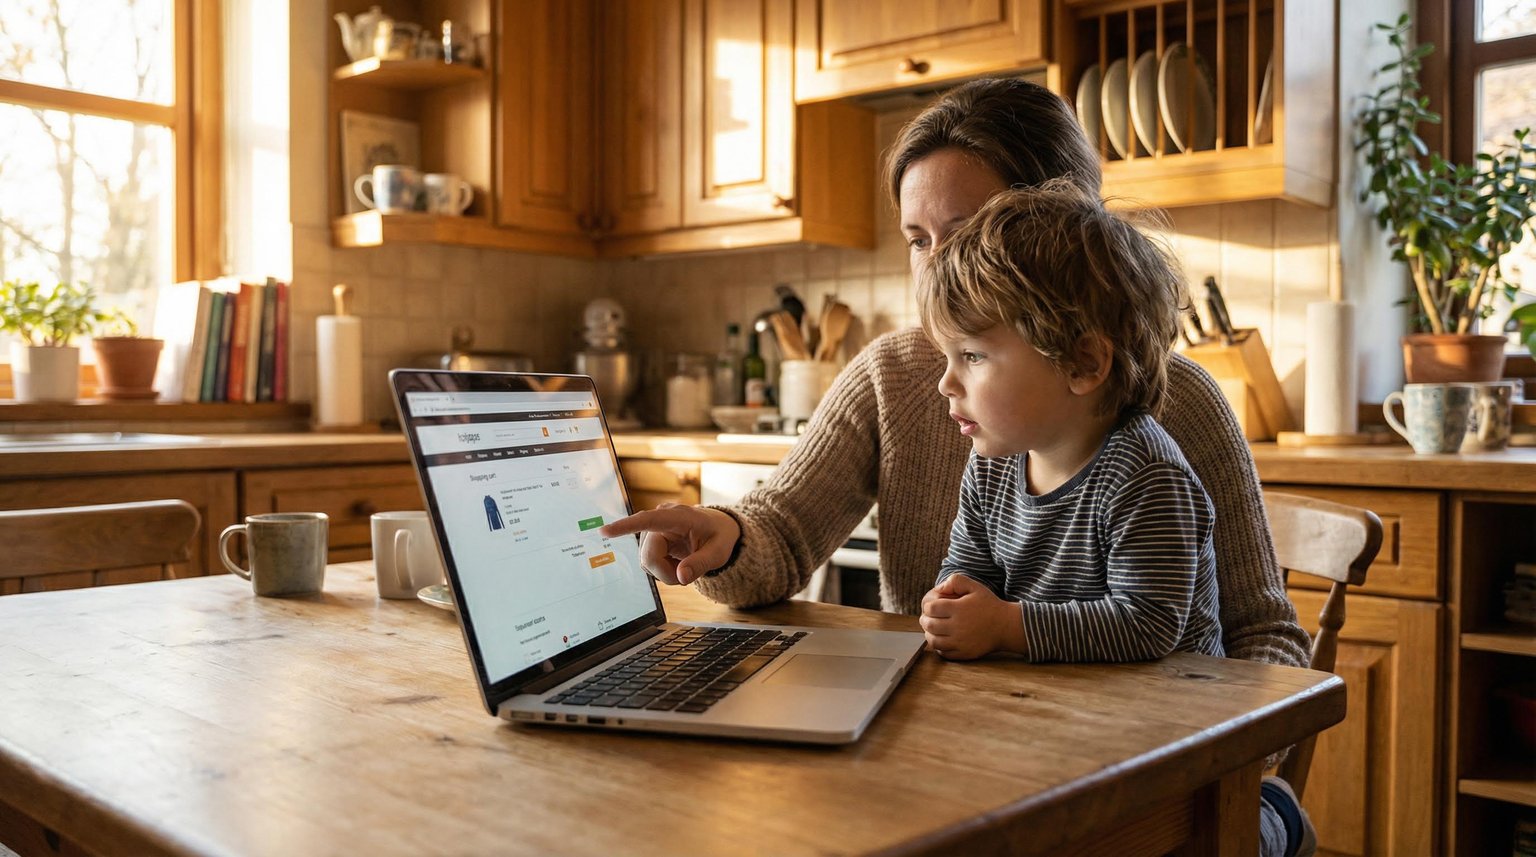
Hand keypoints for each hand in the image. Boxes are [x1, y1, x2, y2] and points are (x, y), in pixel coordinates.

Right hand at [598, 503, 740, 584]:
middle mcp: (660, 521)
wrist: (719, 530)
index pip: (647, 520)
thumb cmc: (719, 537)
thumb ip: (701, 564)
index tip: (605, 531)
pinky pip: (649, 564)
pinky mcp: (650, 543)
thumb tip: (681, 577)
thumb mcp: (718, 552)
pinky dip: (663, 571)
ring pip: (647, 564)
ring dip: (666, 573)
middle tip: (687, 576)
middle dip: (666, 574)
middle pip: (649, 557)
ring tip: (685, 565)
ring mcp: (653, 532)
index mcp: (678, 516)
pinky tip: (677, 563)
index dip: (626, 527)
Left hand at [919, 574, 1024, 659]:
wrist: (1006, 626)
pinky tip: (943, 639)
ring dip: (929, 634)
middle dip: (925, 619)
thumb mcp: (975, 586)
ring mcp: (961, 642)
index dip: (928, 606)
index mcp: (959, 609)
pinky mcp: (964, 653)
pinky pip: (943, 653)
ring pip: (933, 641)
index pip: (930, 608)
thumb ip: (956, 581)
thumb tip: (939, 588)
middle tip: (928, 617)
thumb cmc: (989, 605)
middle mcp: (958, 627)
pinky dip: (939, 647)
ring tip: (933, 629)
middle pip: (929, 625)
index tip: (932, 606)